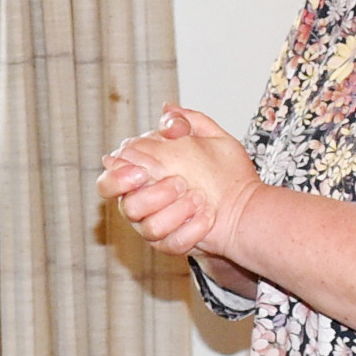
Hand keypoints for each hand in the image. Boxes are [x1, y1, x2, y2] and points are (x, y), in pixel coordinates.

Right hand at [97, 106, 261, 259]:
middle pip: (126, 207)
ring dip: (177, 211)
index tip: (143, 170)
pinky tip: (208, 216)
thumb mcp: (210, 139)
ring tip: (200, 197)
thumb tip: (166, 110)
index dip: (118, 177)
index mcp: (141, 178)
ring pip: (149, 227)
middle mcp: (142, 205)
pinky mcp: (171, 245)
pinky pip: (172, 243)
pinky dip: (192, 230)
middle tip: (179, 183)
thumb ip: (186, 123)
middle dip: (152, 195)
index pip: (109, 180)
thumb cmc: (224, 173)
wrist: (246, 206)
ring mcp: (155, 228)